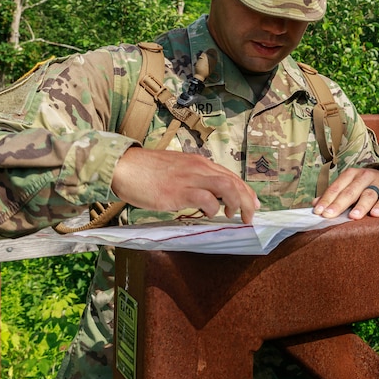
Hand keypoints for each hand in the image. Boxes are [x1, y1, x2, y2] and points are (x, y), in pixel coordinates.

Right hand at [111, 147, 259, 222]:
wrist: (124, 167)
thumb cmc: (147, 171)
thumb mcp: (177, 170)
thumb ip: (194, 180)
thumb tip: (209, 197)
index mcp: (199, 162)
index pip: (230, 175)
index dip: (245, 190)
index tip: (254, 204)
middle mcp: (198, 167)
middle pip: (233, 181)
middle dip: (246, 200)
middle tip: (250, 216)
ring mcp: (189, 178)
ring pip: (225, 187)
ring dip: (235, 202)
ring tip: (232, 216)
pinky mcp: (178, 191)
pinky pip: (205, 199)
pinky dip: (212, 208)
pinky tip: (208, 214)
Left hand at [312, 167, 378, 219]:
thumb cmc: (362, 187)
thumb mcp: (348, 187)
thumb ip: (333, 196)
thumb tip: (314, 204)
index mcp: (350, 174)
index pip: (336, 187)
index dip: (326, 199)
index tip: (318, 211)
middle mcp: (364, 176)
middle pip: (350, 191)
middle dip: (339, 204)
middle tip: (330, 215)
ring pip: (368, 194)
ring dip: (360, 206)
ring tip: (353, 216)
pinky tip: (375, 214)